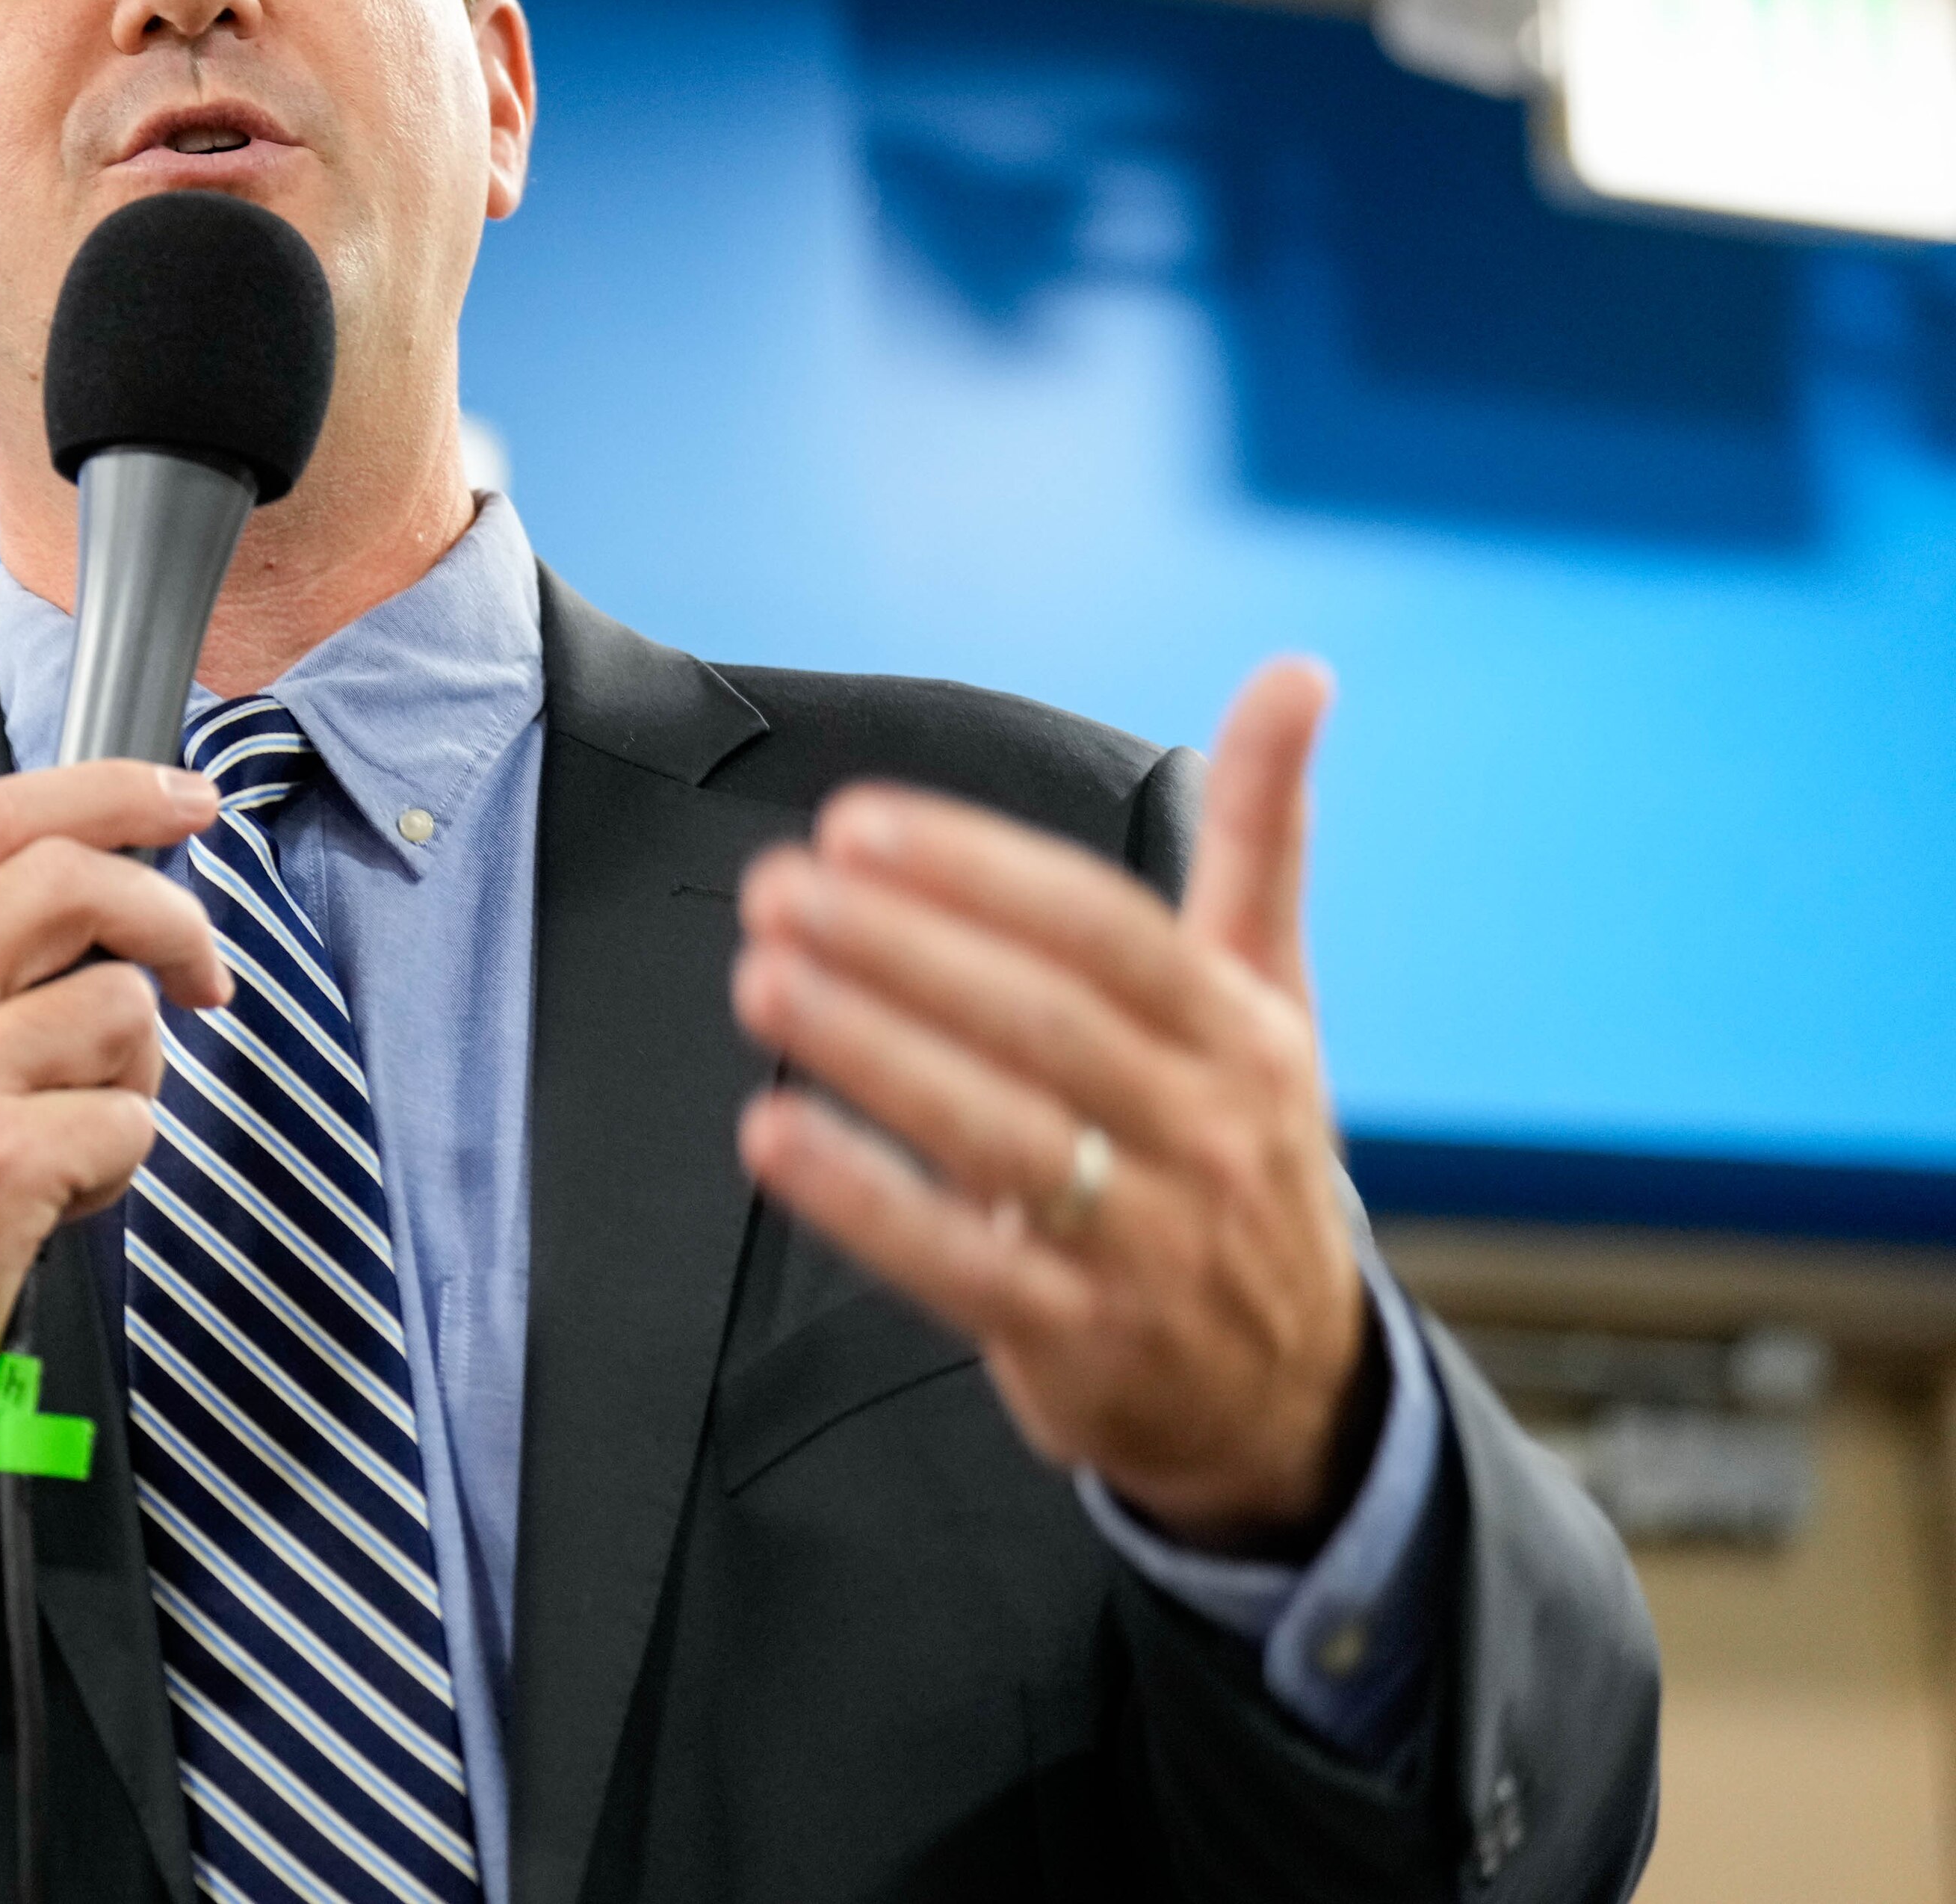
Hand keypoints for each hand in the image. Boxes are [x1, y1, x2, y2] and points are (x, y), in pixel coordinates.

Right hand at [0, 761, 231, 1524]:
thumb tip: (112, 892)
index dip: (106, 790)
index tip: (181, 799)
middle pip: (69, 880)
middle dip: (171, 919)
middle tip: (205, 977)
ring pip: (118, 1008)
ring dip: (135, 1079)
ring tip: (75, 1136)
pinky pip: (129, 1120)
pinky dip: (120, 1163)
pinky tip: (60, 1199)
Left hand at [729, 660, 1372, 1548]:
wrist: (1295, 1389)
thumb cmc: (1250, 1151)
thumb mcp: (1273, 993)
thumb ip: (1260, 832)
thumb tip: (1297, 671)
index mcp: (1242, 1034)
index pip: (1106, 931)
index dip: (982, 872)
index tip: (858, 823)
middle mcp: (1206, 1133)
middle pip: (1044, 1022)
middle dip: (902, 947)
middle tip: (780, 887)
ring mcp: (1145, 1244)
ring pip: (1000, 1135)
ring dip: (871, 1051)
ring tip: (763, 978)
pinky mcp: (1079, 1343)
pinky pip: (961, 1267)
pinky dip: (863, 1199)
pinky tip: (771, 1133)